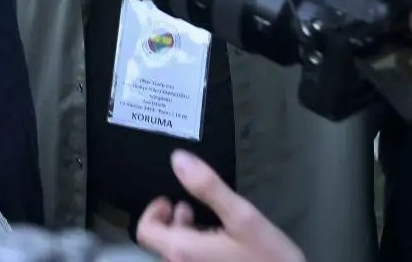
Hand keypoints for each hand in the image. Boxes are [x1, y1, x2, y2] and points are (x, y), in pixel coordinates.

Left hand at [136, 150, 304, 261]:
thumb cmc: (268, 258)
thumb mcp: (242, 217)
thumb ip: (208, 188)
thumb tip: (178, 159)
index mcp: (182, 251)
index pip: (144, 231)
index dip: (153, 211)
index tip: (171, 199)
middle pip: (160, 241)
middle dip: (172, 221)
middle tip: (190, 207)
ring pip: (176, 252)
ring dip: (185, 234)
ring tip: (206, 222)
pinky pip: (191, 261)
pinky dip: (197, 249)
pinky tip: (220, 243)